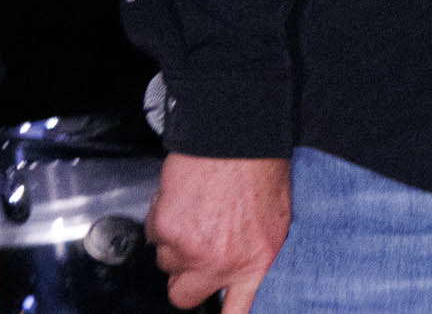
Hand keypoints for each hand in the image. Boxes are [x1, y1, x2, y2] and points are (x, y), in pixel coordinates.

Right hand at [149, 153, 290, 311]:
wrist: (237, 135)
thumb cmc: (262, 169)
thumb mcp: (276, 219)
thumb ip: (255, 253)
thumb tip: (242, 267)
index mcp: (257, 262)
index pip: (238, 312)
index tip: (219, 312)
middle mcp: (222, 263)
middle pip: (183, 296)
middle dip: (184, 278)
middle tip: (194, 255)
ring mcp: (190, 249)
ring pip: (165, 261)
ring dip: (175, 242)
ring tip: (198, 212)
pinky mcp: (167, 229)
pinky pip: (155, 233)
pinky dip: (164, 218)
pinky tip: (185, 199)